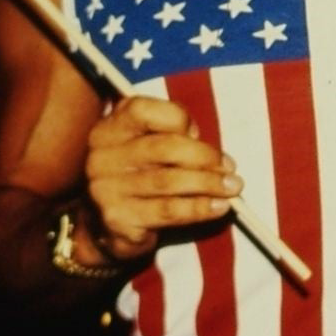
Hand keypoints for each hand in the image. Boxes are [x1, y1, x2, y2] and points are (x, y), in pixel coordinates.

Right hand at [82, 96, 240, 261]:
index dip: (179, 118)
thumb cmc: (139, 175)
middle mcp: (104, 155)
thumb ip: (171, 136)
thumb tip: (208, 150)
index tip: (199, 134)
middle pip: (163, 147)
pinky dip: (199, 208)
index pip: (144, 111)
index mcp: (112, 126)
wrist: (105, 223)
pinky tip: (219, 207)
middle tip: (230, 168)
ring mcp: (107, 188)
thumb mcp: (148, 145)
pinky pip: (167, 211)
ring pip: (168, 181)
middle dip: (204, 157)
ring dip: (208, 184)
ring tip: (232, 188)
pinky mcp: (118, 219)